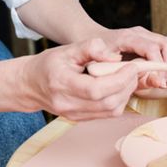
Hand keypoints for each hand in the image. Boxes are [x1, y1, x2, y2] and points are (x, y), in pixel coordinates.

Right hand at [20, 38, 138, 120]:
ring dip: (126, 94)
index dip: (119, 79)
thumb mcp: (67, 49)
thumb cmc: (50, 64)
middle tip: (135, 70)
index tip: (132, 66)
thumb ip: (91, 47)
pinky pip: (107, 114)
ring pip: (111, 111)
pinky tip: (120, 86)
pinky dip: (120, 100)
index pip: (96, 89)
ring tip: (129, 77)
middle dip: (127, 86)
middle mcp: (68, 104)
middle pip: (108, 103)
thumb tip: (115, 57)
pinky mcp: (81, 119)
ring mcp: (74, 115)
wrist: (31, 85)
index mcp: (62, 84)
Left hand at [100, 27, 166, 87]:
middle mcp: (139, 33)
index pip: (152, 48)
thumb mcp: (104, 66)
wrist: (90, 38)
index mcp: (127, 37)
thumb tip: (146, 80)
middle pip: (166, 44)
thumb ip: (123, 74)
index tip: (160, 82)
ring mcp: (146, 34)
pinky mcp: (151, 38)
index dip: (159, 66)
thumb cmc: (95, 55)